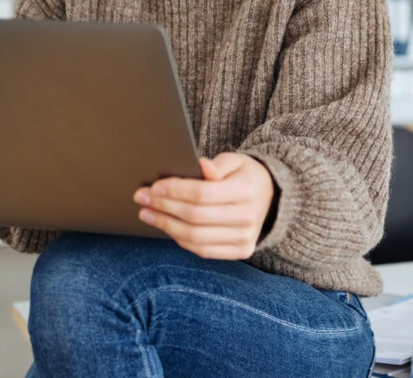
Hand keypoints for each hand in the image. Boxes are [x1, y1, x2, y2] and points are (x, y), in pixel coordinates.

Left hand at [133, 152, 274, 259]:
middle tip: (142, 198)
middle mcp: (247, 217)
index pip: (202, 194)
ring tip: (148, 213)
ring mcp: (245, 238)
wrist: (270, 197)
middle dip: (163, 207)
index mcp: (246, 191)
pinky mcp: (241, 251)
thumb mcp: (234, 161)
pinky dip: (181, 240)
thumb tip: (200, 165)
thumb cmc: (245, 175)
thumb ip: (216, 165)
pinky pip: (203, 250)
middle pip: (195, 217)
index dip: (175, 191)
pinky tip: (167, 227)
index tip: (153, 186)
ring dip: (166, 226)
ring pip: (195, 237)